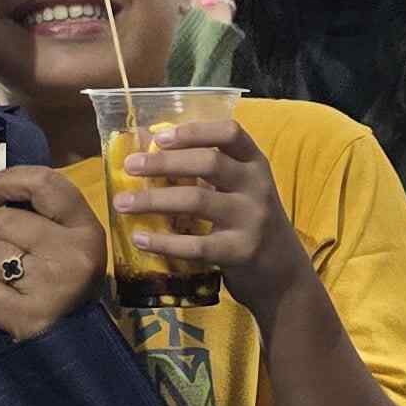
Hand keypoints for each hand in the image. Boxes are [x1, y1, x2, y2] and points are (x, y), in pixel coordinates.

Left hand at [0, 165, 107, 339]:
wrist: (78, 341)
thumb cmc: (67, 281)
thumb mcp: (71, 240)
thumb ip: (44, 214)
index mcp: (86, 229)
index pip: (44, 183)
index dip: (10, 181)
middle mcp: (72, 253)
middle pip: (4, 221)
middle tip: (14, 256)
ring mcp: (50, 285)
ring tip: (11, 280)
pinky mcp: (28, 315)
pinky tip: (6, 300)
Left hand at [113, 119, 310, 313]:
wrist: (284, 274)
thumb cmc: (252, 224)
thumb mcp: (243, 190)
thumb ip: (212, 172)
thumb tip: (153, 151)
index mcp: (255, 164)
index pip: (230, 133)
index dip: (194, 131)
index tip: (159, 136)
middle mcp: (257, 186)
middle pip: (208, 163)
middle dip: (164, 162)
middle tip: (129, 166)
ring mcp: (251, 219)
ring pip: (196, 201)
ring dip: (153, 200)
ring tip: (122, 203)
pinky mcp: (241, 252)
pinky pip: (196, 245)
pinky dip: (164, 242)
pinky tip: (140, 239)